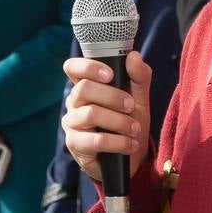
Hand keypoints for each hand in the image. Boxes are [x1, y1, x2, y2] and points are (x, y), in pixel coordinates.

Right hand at [62, 51, 151, 182]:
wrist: (132, 156)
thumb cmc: (130, 121)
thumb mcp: (140, 98)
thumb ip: (139, 76)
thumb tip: (133, 56)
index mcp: (86, 86)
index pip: (72, 68)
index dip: (88, 67)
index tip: (110, 75)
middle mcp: (74, 102)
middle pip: (84, 89)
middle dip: (113, 97)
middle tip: (130, 106)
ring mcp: (72, 124)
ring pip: (90, 114)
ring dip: (119, 121)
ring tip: (134, 129)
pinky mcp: (75, 145)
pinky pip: (95, 140)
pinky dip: (118, 142)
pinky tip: (130, 144)